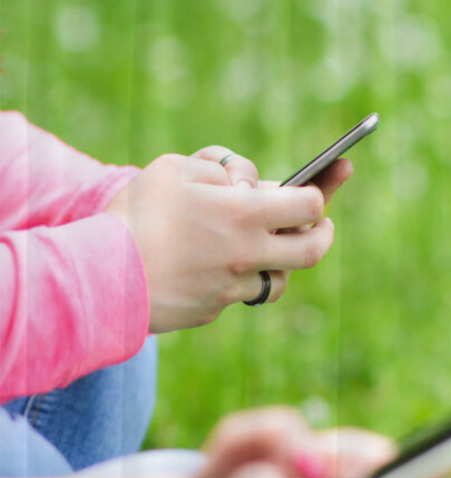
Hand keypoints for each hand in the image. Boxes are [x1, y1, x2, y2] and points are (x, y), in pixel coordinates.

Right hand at [105, 152, 350, 332]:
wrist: (100, 277)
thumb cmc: (135, 215)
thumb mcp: (173, 170)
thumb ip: (218, 168)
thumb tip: (247, 184)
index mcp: (243, 215)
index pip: (307, 205)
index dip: (317, 194)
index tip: (313, 192)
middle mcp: (247, 255)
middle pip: (311, 251)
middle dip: (324, 234)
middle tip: (323, 225)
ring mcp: (232, 288)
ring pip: (278, 280)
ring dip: (280, 262)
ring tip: (269, 247)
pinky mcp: (212, 309)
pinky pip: (240, 295)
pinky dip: (239, 280)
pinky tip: (220, 268)